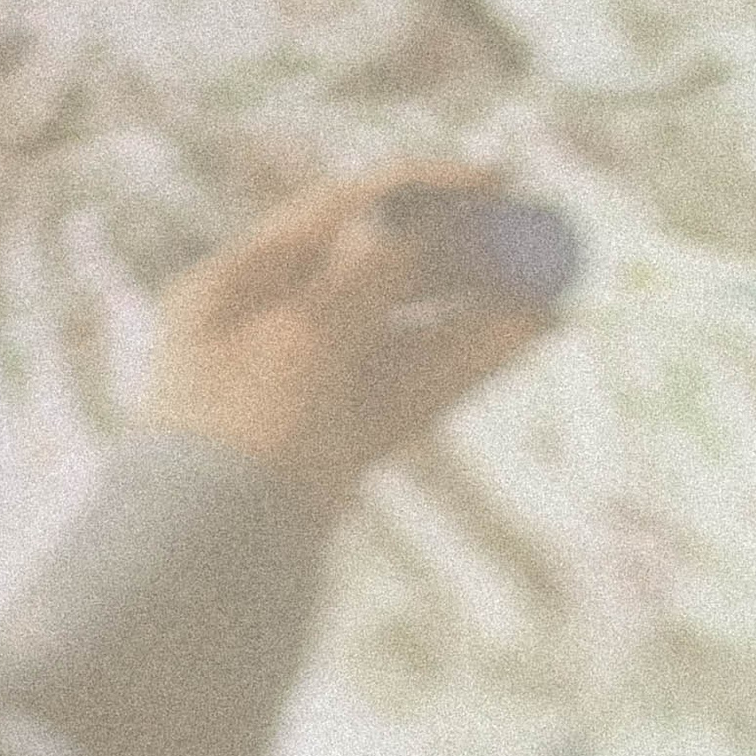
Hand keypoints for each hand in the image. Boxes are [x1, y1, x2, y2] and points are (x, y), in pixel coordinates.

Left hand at [141, 167, 547, 517]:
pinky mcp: (339, 448)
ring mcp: (308, 392)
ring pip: (403, 335)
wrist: (208, 571)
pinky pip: (407, 389)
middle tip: (534, 243)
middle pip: (376, 271)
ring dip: (474, 311)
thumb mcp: (301, 340)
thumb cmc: (238, 442)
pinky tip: (517, 337)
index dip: (421, 192)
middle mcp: (271, 329)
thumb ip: (364, 273)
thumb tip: (414, 214)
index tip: (497, 184)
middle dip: (458, 255)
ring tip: (547, 298)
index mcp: (237, 284)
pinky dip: (461, 361)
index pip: (340, 213)